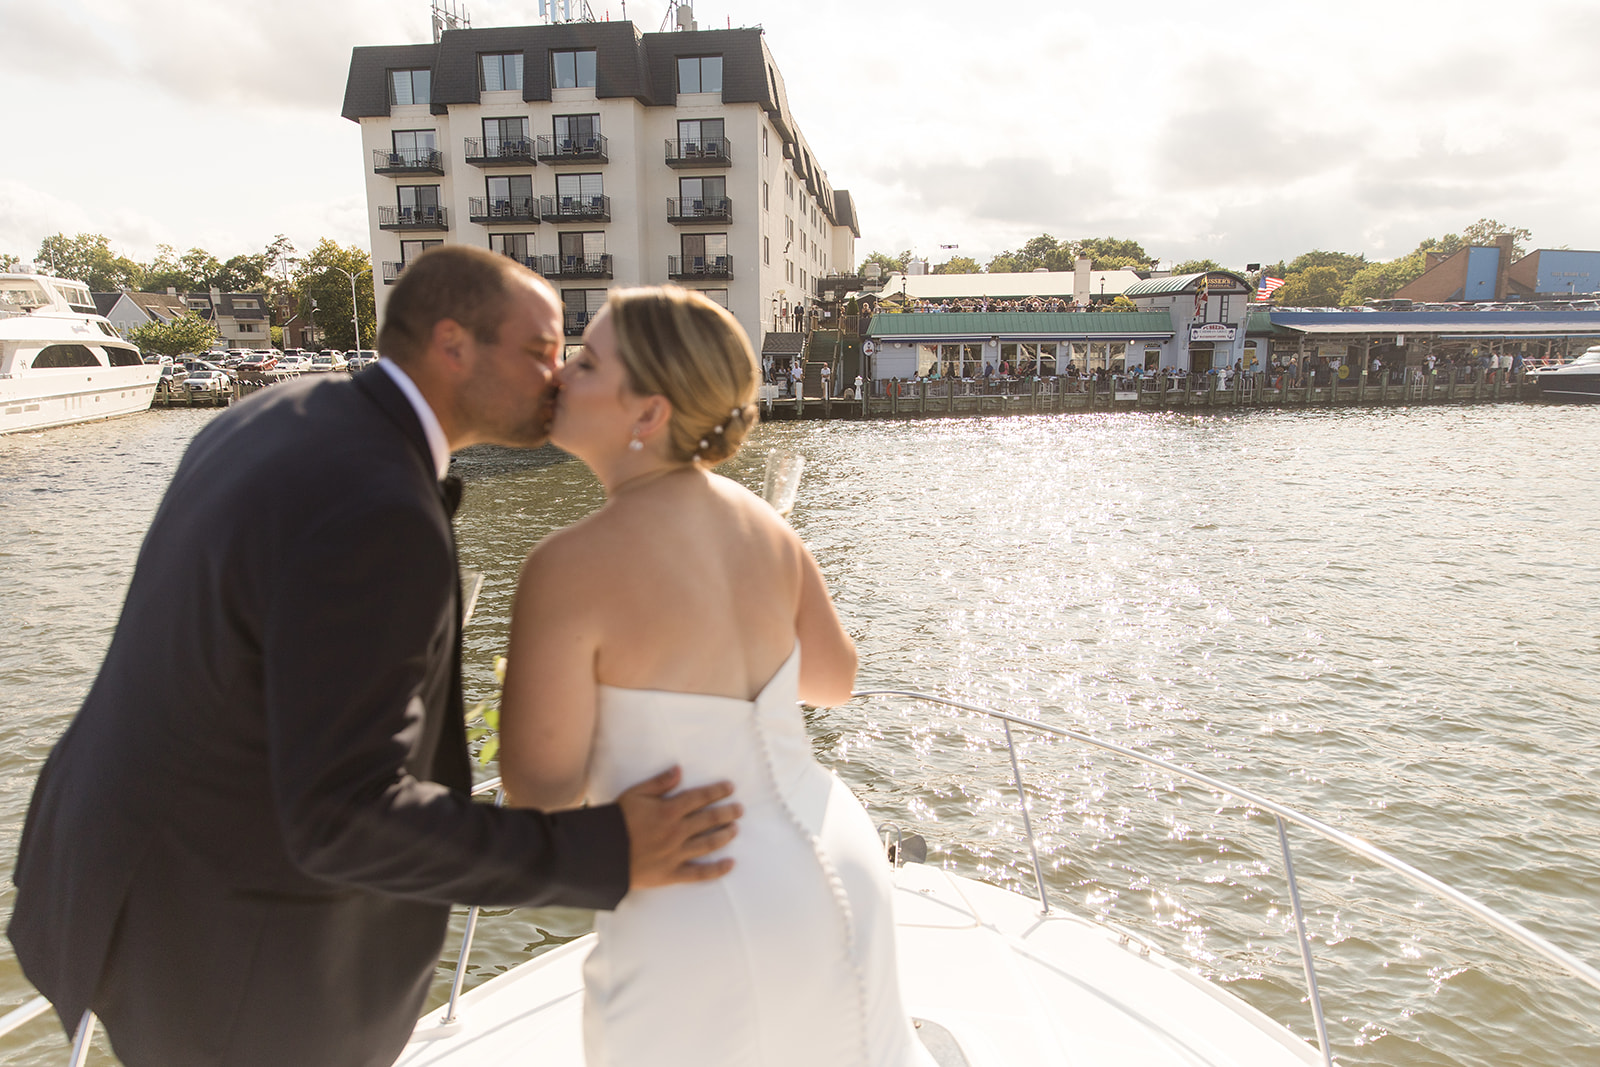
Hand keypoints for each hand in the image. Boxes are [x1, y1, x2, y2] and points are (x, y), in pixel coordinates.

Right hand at [617, 766, 740, 888]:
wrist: (601, 853)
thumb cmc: (616, 821)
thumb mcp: (635, 794)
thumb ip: (659, 783)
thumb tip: (679, 770)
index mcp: (669, 810)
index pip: (700, 797)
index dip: (717, 791)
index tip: (730, 788)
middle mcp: (677, 831)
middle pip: (710, 819)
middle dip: (727, 812)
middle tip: (739, 809)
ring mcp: (677, 854)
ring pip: (709, 843)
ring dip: (725, 835)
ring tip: (736, 829)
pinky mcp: (672, 873)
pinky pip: (700, 873)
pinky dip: (717, 869)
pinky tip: (730, 864)